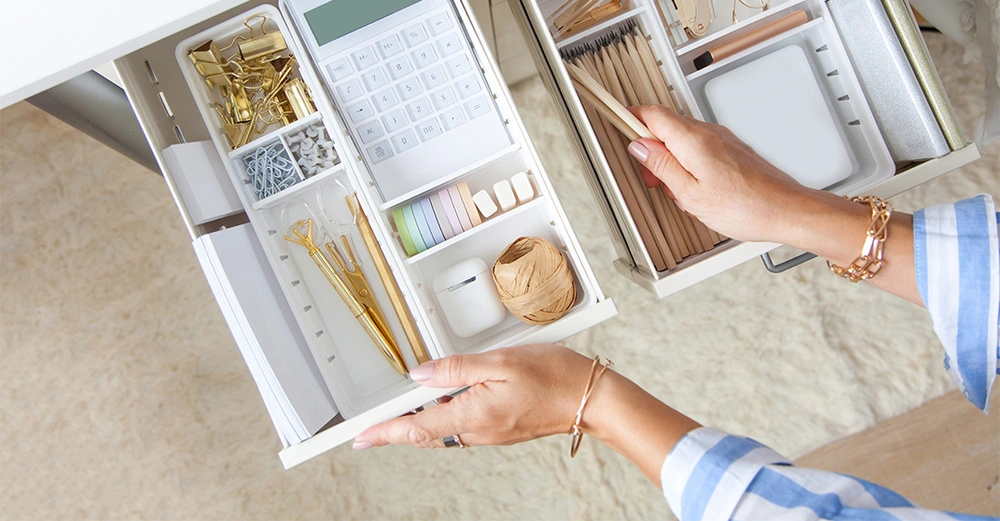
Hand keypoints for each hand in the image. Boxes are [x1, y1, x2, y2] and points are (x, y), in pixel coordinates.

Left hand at [353, 343, 701, 487]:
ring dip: (417, 424)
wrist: (590, 398)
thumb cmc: (554, 376)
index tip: (361, 438)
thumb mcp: (501, 361)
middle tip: (368, 428)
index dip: (385, 432)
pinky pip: (460, 426)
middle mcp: (478, 430)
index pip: (417, 427)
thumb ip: (456, 369)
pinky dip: (441, 418)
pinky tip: (439, 404)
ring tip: (396, 414)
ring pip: (441, 430)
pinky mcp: (498, 429)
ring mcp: (488, 433)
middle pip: (425, 433)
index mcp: (474, 414)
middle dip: (395, 429)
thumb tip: (421, 375)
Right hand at [627, 105, 921, 304]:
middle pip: (667, 126)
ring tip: (678, 191)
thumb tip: (639, 147)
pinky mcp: (733, 151)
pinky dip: (689, 165)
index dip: (631, 119)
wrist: (786, 211)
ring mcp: (723, 140)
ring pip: (683, 140)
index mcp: (692, 140)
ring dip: (671, 161)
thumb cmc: (745, 207)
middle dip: (652, 149)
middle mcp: (709, 133)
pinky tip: (696, 191)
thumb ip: (661, 166)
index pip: (652, 114)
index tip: (617, 125)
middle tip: (652, 178)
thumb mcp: (689, 194)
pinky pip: (700, 149)